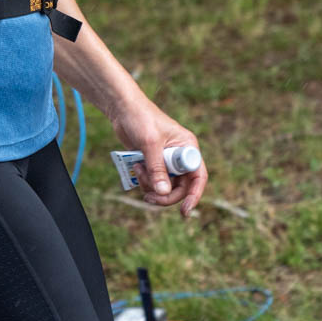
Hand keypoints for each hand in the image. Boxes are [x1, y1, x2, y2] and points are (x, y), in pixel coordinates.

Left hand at [113, 93, 207, 217]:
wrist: (122, 109)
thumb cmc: (140, 118)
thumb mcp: (149, 143)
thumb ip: (156, 168)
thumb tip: (163, 193)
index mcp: (187, 147)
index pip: (198, 176)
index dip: (193, 195)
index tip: (185, 211)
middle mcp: (180, 156)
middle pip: (181, 187)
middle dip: (165, 195)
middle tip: (148, 198)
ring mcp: (167, 161)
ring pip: (166, 187)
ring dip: (151, 186)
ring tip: (138, 171)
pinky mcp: (154, 163)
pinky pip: (154, 182)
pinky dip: (145, 182)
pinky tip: (136, 169)